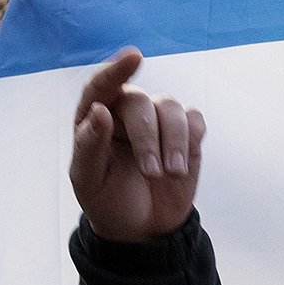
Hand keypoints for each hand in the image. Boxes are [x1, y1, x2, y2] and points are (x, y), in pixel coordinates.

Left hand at [69, 47, 203, 243]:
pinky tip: (183, 164)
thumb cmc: (107, 199)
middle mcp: (126, 112)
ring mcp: (158, 121)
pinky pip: (195, 120)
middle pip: (141, 102)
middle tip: (152, 173)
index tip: (134, 57)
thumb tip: (100, 111)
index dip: (116, 70)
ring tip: (170, 174)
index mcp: (94, 117)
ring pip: (171, 108)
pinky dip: (192, 139)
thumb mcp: (88, 180)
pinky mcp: (186, 134)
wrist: (141, 228)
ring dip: (174, 142)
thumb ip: (89, 146)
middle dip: (149, 137)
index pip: (101, 86)